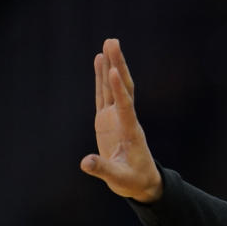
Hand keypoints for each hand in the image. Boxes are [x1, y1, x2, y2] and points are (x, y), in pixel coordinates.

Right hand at [80, 39, 162, 202]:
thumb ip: (103, 170)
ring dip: (112, 65)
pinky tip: (100, 60)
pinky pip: (106, 95)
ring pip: (115, 88)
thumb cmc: (133, 181)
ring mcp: (117, 118)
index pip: (125, 108)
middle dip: (118, 66)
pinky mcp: (108, 120)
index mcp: (131, 133)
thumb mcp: (119, 179)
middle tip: (113, 42)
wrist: (141, 182)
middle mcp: (125, 120)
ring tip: (108, 43)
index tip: (113, 71)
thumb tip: (85, 162)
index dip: (119, 91)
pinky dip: (102, 78)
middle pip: (123, 89)